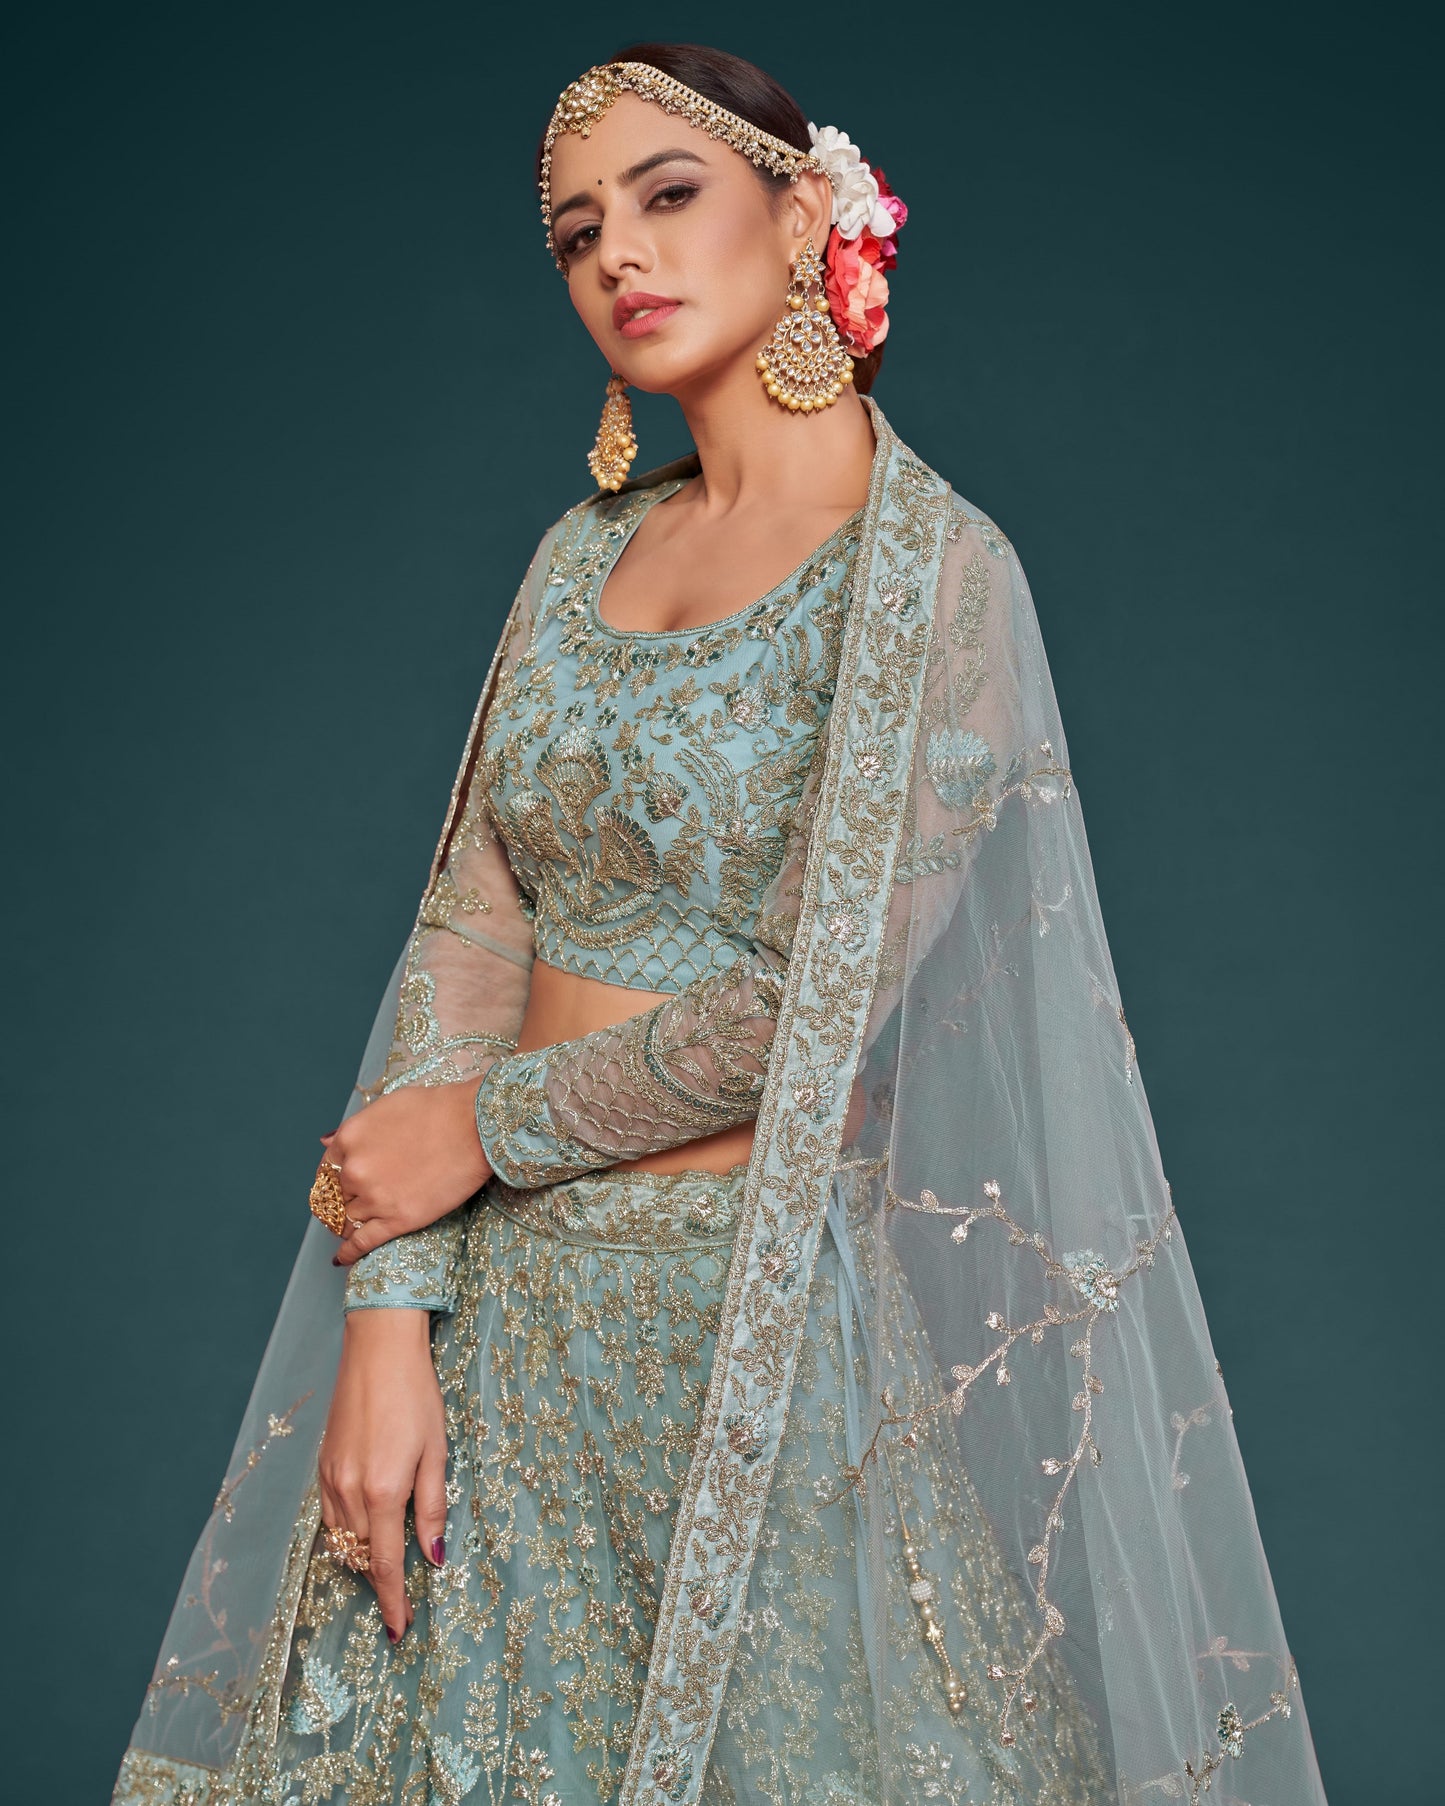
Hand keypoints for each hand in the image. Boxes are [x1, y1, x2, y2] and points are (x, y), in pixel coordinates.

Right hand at [317, 1309, 447, 1643]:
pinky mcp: (322, 1467)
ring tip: (388, 1569)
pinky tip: (365, 1533)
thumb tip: (435, 1558)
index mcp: (383, 1492)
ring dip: (365, 1560)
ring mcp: (330, 1480)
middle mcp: (349, 1492)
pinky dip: (347, 1535)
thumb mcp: (437, 1452)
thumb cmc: (417, 1395)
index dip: (394, 1603)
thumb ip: (433, 1509)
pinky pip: (330, 1518)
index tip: (399, 1632)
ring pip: (344, 1542)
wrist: (378, 1349)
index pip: (388, 1566)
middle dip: (382, 1583)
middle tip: (404, 1601)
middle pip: (363, 1558)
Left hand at [324, 1079, 492, 1269]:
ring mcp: (374, 1198)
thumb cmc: (436, 1109)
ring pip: (347, 1221)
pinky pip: (363, 1243)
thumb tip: (325, 1141)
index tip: (340, 1189)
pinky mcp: (397, 1220)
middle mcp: (355, 1170)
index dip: (334, 1182)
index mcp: (349, 1139)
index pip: (326, 1170)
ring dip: (349, 1226)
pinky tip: (343, 1258)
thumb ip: (354, 1129)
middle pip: (336, 1197)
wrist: (473, 1127)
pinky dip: (349, 1253)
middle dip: (343, 1202)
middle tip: (351, 1207)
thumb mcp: (387, 1106)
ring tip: (352, 1230)